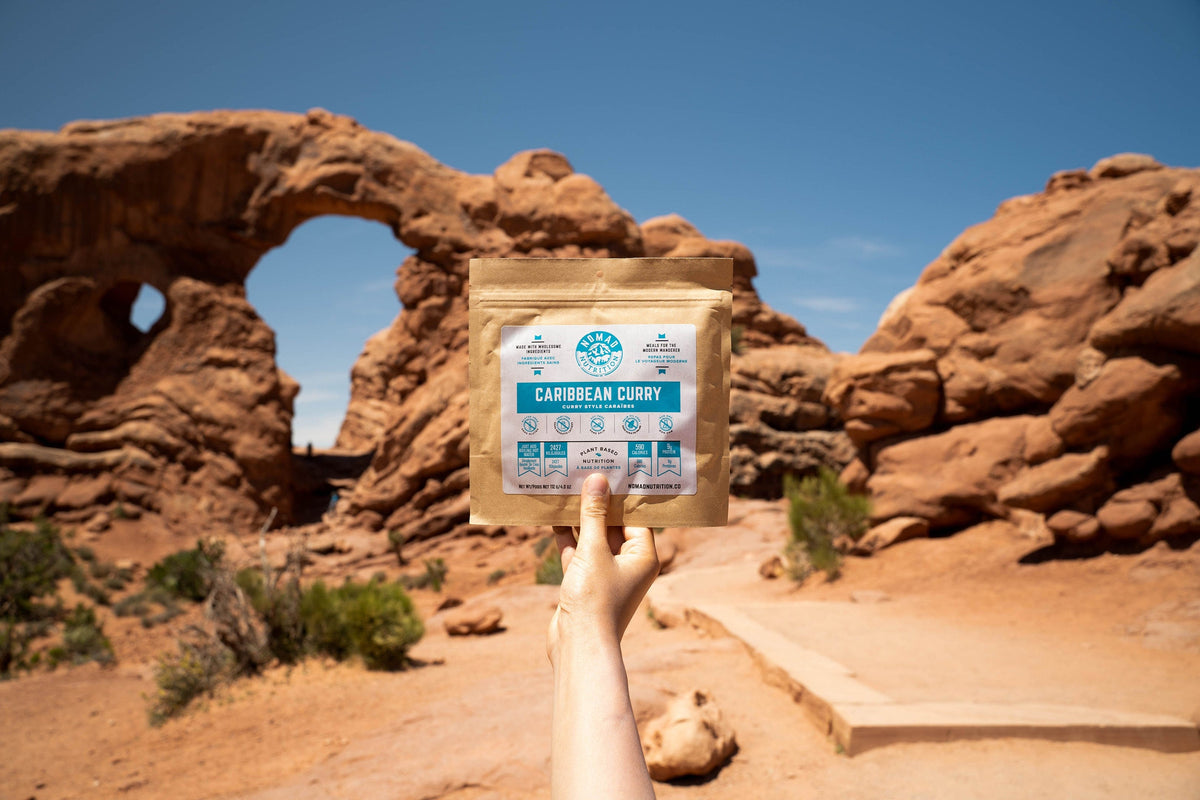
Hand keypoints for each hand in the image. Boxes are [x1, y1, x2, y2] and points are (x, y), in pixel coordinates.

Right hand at [547, 473, 659, 662]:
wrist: (578, 646)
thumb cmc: (595, 600)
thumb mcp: (593, 550)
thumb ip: (593, 514)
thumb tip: (598, 480)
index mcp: (643, 556)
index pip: (635, 517)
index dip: (621, 495)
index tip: (609, 469)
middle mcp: (628, 564)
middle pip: (612, 526)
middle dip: (597, 503)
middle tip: (584, 473)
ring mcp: (605, 574)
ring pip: (593, 539)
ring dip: (580, 519)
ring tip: (566, 489)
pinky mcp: (585, 583)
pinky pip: (577, 553)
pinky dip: (567, 538)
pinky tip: (554, 517)